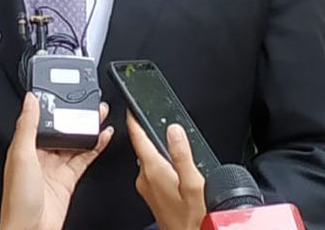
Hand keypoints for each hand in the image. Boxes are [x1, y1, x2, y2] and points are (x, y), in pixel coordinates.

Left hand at [0, 93, 112, 229]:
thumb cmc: (18, 200)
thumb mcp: (21, 155)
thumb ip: (28, 126)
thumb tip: (30, 100)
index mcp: (24, 147)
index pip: (40, 119)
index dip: (52, 106)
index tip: (63, 92)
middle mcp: (39, 155)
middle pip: (61, 130)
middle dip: (74, 116)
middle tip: (89, 102)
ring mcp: (55, 167)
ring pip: (74, 142)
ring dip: (87, 129)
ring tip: (100, 114)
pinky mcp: (68, 179)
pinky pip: (84, 158)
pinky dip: (95, 146)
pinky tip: (103, 137)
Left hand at [127, 113, 205, 229]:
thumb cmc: (192, 219)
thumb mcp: (193, 183)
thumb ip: (182, 154)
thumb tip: (173, 129)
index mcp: (153, 170)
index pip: (138, 137)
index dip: (134, 119)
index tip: (131, 106)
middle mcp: (145, 178)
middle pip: (142, 147)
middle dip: (147, 132)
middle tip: (152, 116)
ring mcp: (147, 188)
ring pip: (149, 160)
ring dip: (156, 149)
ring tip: (166, 138)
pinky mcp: (152, 196)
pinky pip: (153, 172)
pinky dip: (160, 163)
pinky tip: (173, 166)